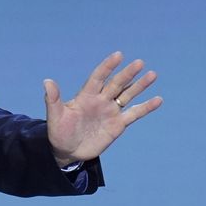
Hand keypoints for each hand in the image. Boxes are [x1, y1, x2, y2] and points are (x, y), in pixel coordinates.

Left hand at [44, 51, 162, 166]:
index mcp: (85, 96)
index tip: (118, 55)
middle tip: (139, 63)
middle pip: (116, 84)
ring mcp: (110, 112)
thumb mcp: (54, 116)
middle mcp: (100, 101)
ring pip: (127, 95)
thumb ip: (53, 99)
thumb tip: (47, 81)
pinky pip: (134, 114)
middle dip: (127, 74)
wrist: (67, 151)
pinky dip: (146, 107)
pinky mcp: (118, 125)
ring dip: (139, 86)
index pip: (99, 77)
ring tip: (152, 74)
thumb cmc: (58, 132)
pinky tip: (158, 99)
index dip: (107, 67)